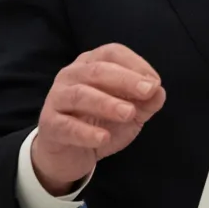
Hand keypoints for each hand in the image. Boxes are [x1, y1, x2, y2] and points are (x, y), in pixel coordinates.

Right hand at [31, 43, 165, 195]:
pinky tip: (103, 138)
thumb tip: (159, 92)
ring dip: (107, 103)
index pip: (112, 53)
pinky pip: (67, 126)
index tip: (155, 83)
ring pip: (80, 94)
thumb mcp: (131, 112)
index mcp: (92, 64)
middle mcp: (71, 75)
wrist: (69, 154)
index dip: (135, 64)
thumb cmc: (101, 123)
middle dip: (125, 79)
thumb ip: (146, 102)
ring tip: (128, 113)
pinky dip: (86, 132)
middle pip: (97, 70)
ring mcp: (57, 98)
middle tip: (148, 91)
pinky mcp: (49, 124)